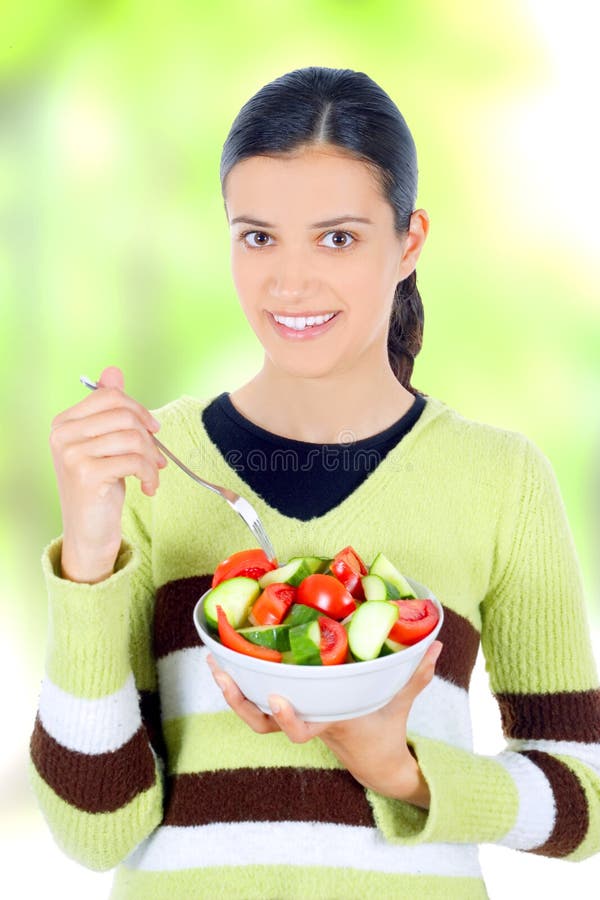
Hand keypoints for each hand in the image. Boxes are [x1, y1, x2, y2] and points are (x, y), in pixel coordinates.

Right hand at [49, 365, 166, 582]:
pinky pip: (134, 461)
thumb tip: (113, 371)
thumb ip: (108, 409)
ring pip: (132, 438)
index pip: (110, 396)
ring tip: (151, 475)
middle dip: (149, 437)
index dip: (139, 410)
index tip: (152, 430)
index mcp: (65, 422)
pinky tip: (148, 488)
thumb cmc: (100, 487)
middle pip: (124, 414)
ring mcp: (72, 455)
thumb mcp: (106, 444)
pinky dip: (149, 475)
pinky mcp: (87, 475)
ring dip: (152, 459)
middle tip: (156, 459)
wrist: (89, 532)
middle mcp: (62, 435)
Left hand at [206, 639, 442, 807]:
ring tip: (214, 660)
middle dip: (238, 700)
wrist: (375, 760)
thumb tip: (435, 644)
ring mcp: (295, 716)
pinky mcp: (291, 708)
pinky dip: (244, 683)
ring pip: (252, 715)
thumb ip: (415, 674)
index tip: (276, 697)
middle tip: (221, 670)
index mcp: (328, 722)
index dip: (287, 717)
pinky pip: (259, 700)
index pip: (300, 730)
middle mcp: (305, 720)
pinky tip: (232, 658)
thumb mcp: (400, 701)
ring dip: (231, 690)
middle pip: (261, 723)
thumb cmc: (385, 729)